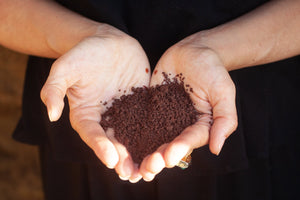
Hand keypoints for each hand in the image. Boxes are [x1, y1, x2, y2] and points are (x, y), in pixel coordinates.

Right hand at [40, 24, 149, 180]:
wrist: (106, 42)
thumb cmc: (82, 54)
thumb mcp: (64, 68)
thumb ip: (55, 90)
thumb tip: (52, 115)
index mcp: (87, 114)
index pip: (92, 134)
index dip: (100, 146)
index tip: (111, 160)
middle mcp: (107, 117)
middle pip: (113, 141)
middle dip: (122, 158)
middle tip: (131, 175)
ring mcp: (126, 111)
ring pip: (133, 135)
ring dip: (141, 152)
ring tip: (149, 169)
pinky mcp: (142, 102)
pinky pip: (150, 118)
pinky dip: (156, 132)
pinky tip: (166, 144)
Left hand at [139, 34, 237, 180]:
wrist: (193, 51)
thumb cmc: (212, 68)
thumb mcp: (223, 91)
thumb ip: (224, 119)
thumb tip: (216, 149)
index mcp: (198, 126)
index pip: (189, 141)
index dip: (179, 150)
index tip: (168, 158)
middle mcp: (180, 126)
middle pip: (168, 146)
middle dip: (158, 158)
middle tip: (147, 168)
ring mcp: (163, 117)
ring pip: (152, 138)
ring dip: (143, 152)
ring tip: (132, 164)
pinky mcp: (150, 107)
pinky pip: (139, 119)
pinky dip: (130, 132)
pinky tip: (119, 142)